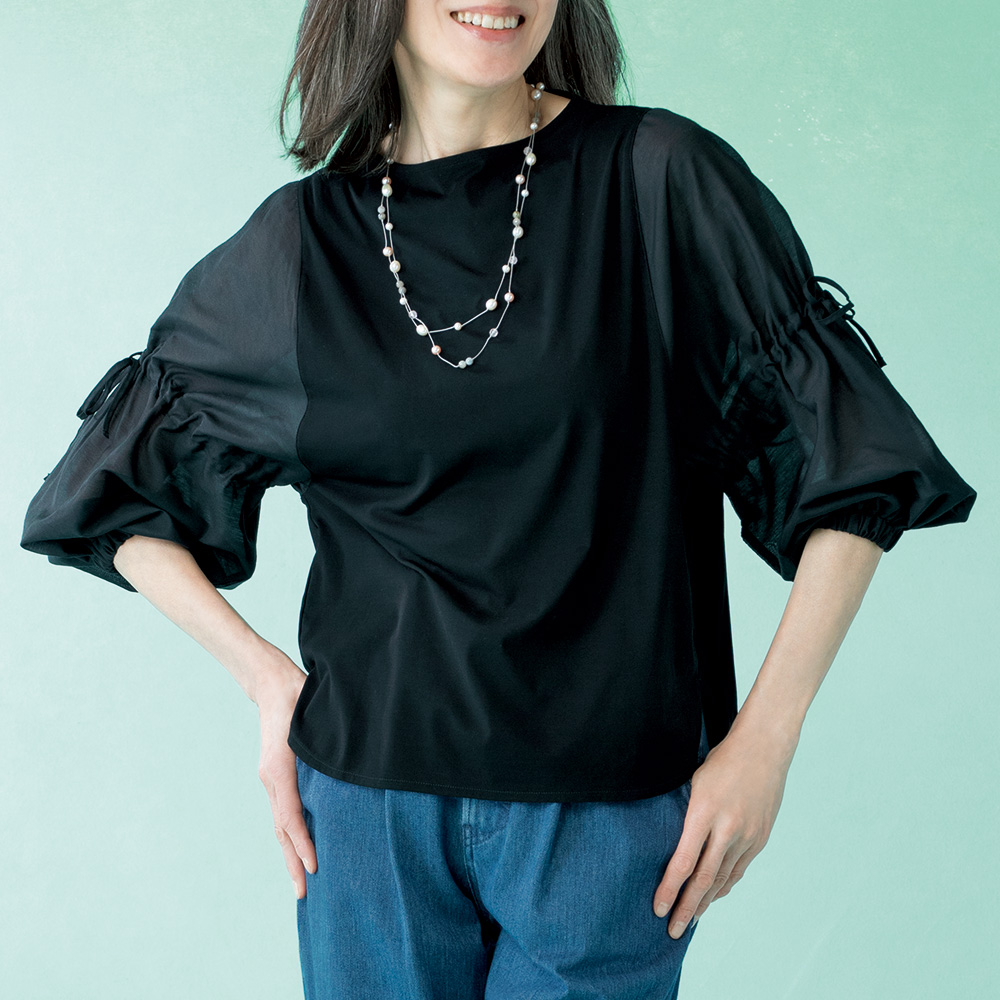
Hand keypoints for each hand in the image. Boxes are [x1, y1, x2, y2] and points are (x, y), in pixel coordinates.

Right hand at [254, 654, 317, 898]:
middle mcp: (273, 779)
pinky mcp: (277, 777)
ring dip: (290, 854)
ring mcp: (272, 779)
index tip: (315, 866)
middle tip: (304, 894)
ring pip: (280, 826)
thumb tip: (354, 767)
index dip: (303, 843)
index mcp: (280, 770)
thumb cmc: (300, 698)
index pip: (290, 817)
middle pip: (282, 830)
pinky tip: (301, 848)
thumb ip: (327, 747)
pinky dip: (290, 835)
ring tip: (301, 881)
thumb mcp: (314, 720)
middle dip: (293, 862)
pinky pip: (283, 813)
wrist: (275, 684)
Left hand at [652, 724, 794, 935]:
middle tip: (672, 931)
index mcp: (704, 813)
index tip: (657, 908)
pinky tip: (712, 897)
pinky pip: (739, 869)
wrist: (763, 749)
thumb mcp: (694, 783)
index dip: (669, 888)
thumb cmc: (721, 762)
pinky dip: (724, 886)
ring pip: (723, 879)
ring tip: (690, 920)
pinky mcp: (760, 838)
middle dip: (686, 907)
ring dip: (705, 902)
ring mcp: (748, 836)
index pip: (684, 861)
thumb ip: (685, 816)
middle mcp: (728, 829)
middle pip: (704, 879)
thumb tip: (670, 844)